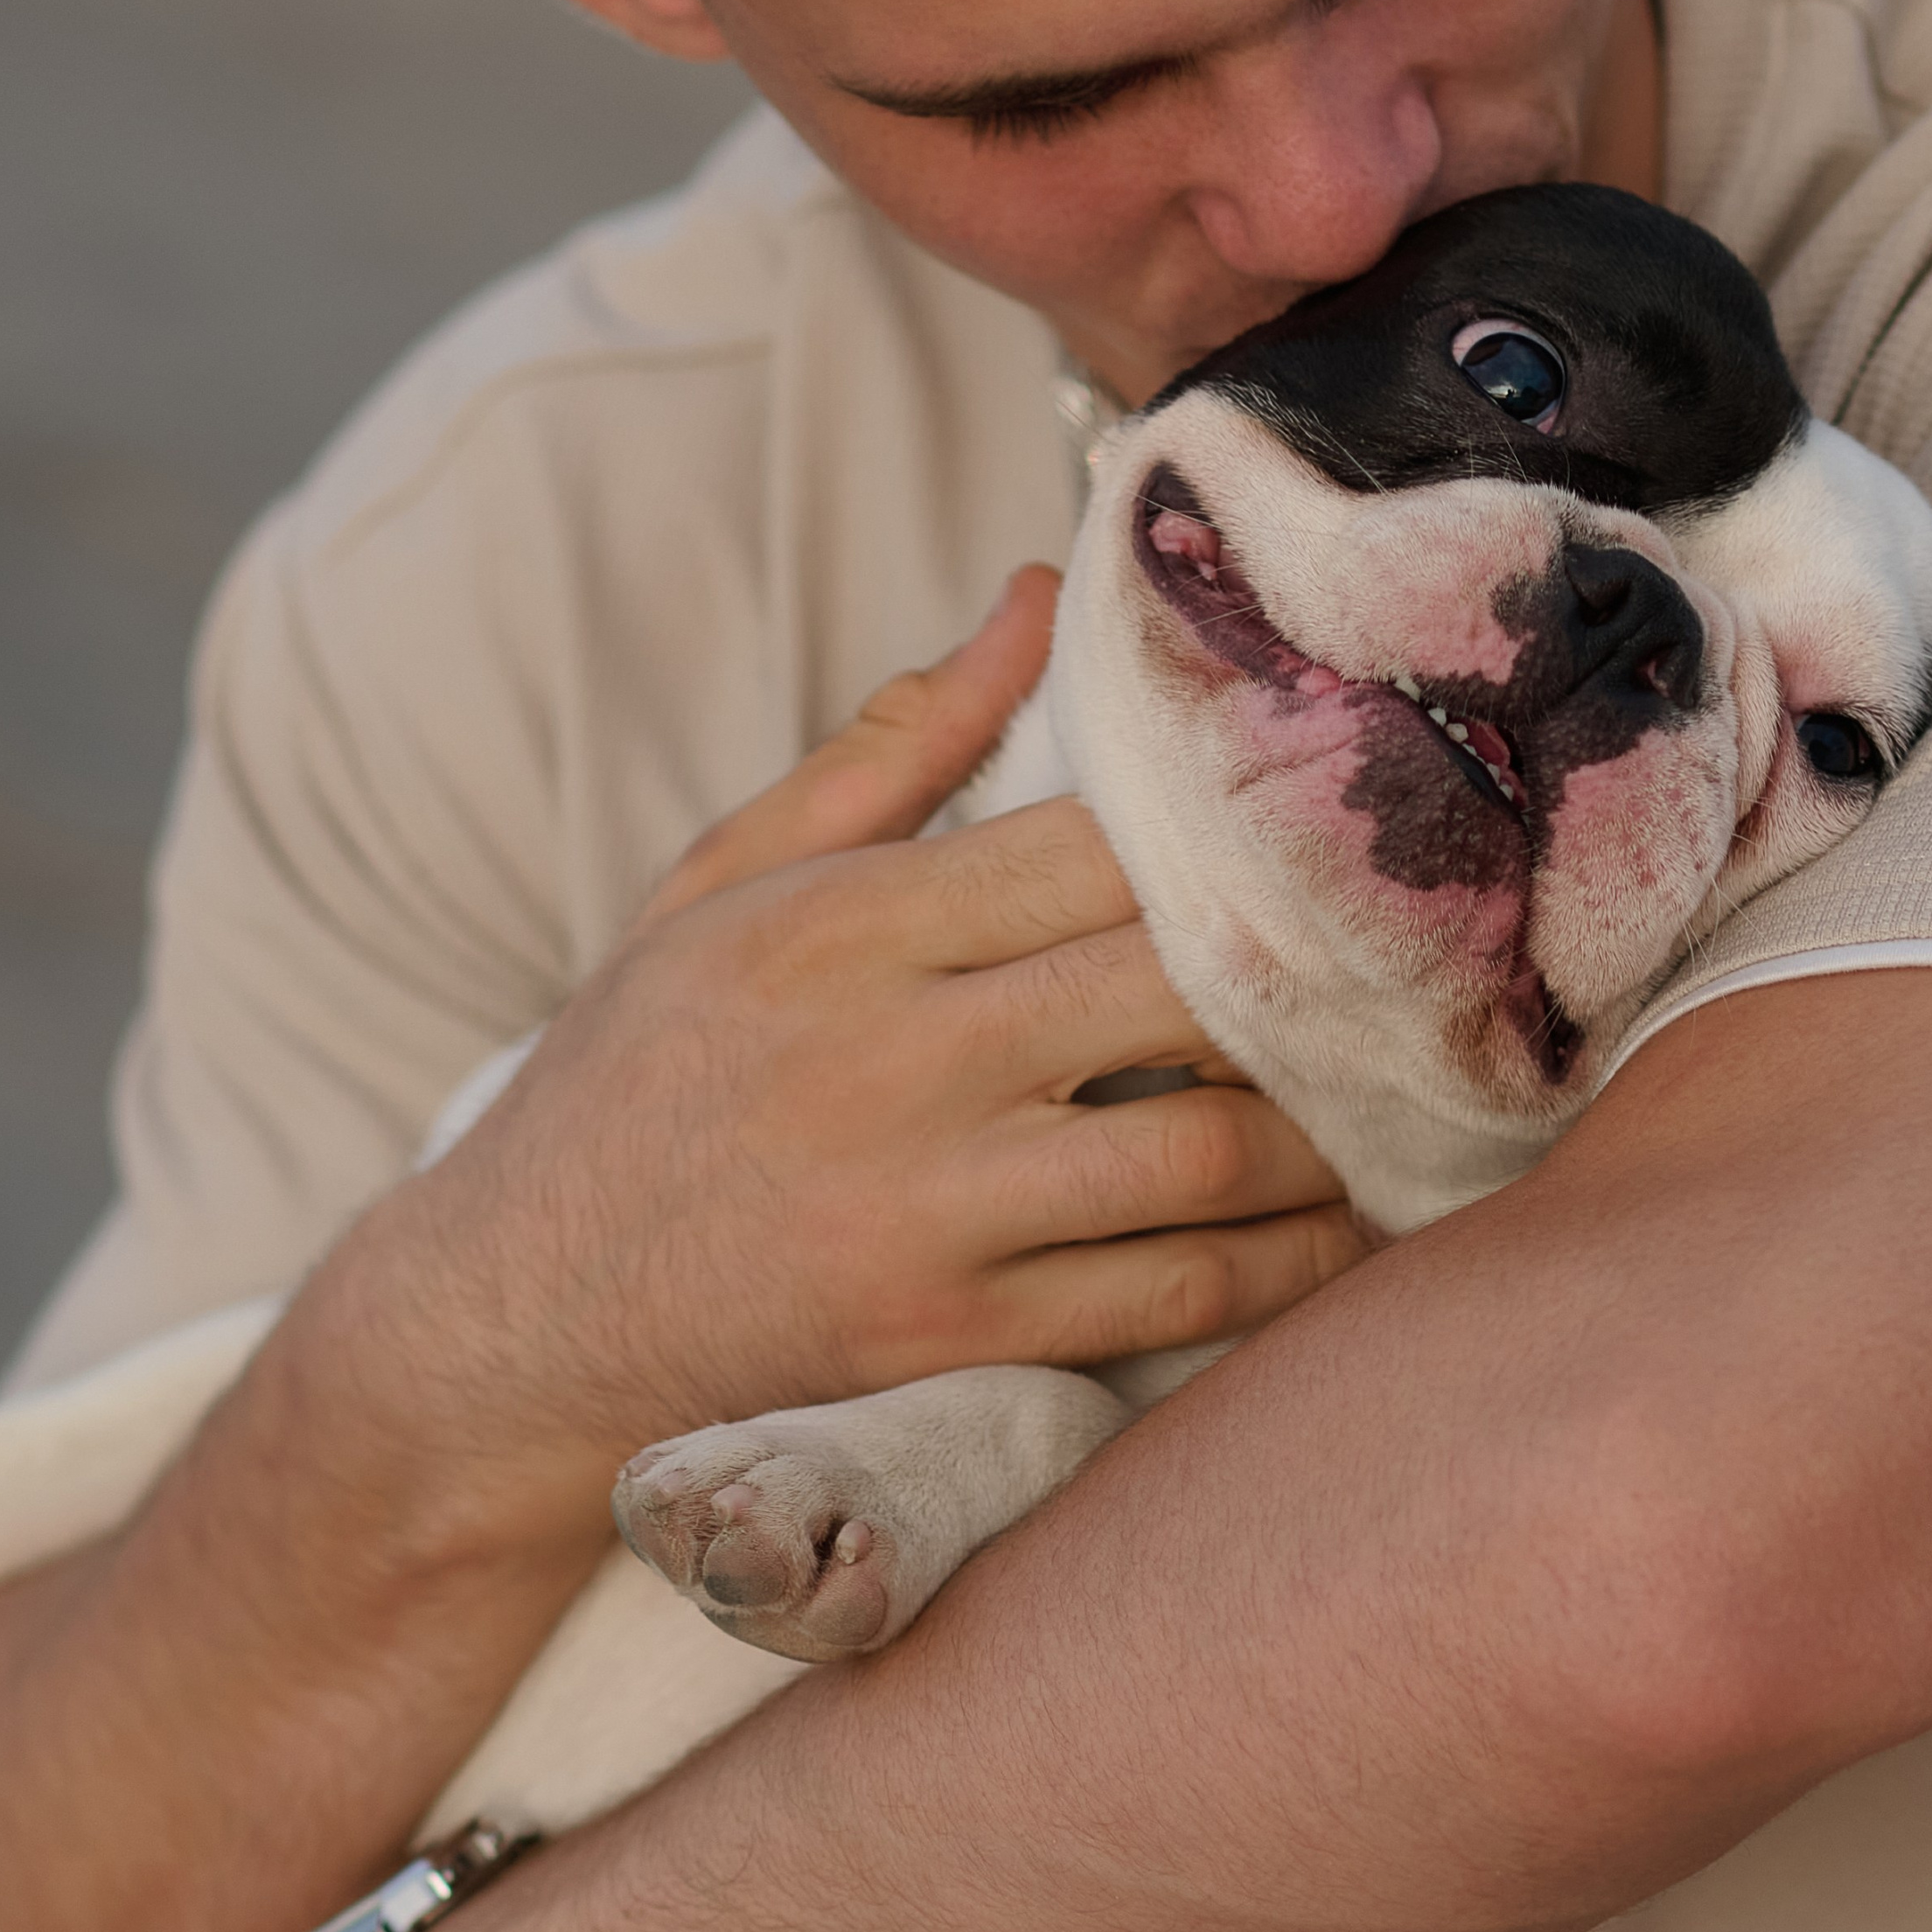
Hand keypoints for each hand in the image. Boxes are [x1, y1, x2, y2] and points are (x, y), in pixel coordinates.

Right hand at [335, 565, 1360, 1532]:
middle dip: (1314, 975)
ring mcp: (925, 1208)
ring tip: (1405, 1093)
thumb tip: (1038, 596)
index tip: (1337, 825)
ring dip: (1331, 1131)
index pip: (1094, 847)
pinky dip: (1282, 1271)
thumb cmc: (629, 1081)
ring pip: (1204, 1153)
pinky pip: (1167, 1298)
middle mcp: (892, 1059)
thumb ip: (888, 747)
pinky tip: (1344, 1233)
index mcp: (843, 924)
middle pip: (1177, 987)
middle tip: (1421, 961)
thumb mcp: (717, 885)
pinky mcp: (946, 1335)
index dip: (1239, 837)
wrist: (510, 1317)